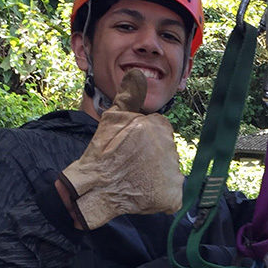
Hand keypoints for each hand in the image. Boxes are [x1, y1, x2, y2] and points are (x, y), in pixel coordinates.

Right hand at [58, 69, 183, 229]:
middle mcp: (169, 147)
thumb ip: (129, 96)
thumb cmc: (101, 153)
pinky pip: (173, 193)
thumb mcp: (113, 118)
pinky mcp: (173, 194)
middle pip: (164, 148)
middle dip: (149, 155)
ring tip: (133, 178)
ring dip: (153, 173)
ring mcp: (172, 171)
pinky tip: (143, 193)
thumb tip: (137, 72)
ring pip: (167, 169)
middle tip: (129, 164)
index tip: (129, 147)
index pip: (159, 128)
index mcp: (158, 126)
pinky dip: (161, 195)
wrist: (94, 187)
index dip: (143, 138)